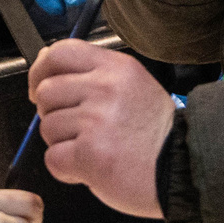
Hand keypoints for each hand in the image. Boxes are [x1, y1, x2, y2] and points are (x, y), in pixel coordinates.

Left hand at [27, 40, 170, 217]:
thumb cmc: (156, 135)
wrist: (183, 170)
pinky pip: (52, 158)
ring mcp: (96, 121)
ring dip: (62, 144)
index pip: (60, 52)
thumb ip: (95, 75)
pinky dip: (66, 170)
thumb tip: (47, 63)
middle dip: (53, 115)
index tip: (40, 88)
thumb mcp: (134, 87)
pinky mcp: (89, 154)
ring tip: (92, 151)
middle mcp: (105, 88)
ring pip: (47, 127)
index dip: (41, 71)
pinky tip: (89, 170)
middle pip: (47, 92)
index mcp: (116, 68)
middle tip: (76, 130)